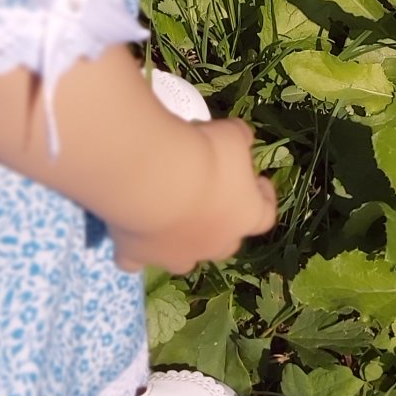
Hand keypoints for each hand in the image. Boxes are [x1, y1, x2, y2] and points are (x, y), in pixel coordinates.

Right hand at [110, 116, 277, 274]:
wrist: (154, 176)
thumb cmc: (205, 155)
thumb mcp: (232, 135)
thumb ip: (239, 139)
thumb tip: (242, 139)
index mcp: (244, 216)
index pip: (265, 215)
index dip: (262, 198)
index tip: (257, 181)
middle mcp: (214, 244)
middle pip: (225, 243)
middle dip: (222, 224)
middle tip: (212, 198)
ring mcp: (175, 255)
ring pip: (184, 259)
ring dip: (182, 242)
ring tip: (172, 217)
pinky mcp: (138, 256)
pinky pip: (137, 260)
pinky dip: (135, 250)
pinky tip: (130, 235)